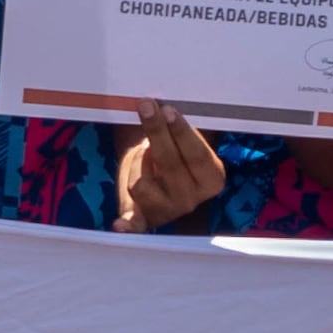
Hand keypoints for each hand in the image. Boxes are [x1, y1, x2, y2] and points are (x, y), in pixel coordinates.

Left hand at [118, 104, 232, 232]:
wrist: (162, 181)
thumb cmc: (176, 154)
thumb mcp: (185, 142)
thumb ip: (179, 130)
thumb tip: (162, 108)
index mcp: (211, 180)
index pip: (196, 155)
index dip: (180, 132)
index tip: (167, 110)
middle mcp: (191, 201)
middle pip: (169, 164)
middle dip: (155, 132)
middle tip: (146, 106)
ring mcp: (167, 212)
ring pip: (141, 182)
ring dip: (137, 160)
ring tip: (144, 152)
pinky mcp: (144, 219)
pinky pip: (135, 224)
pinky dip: (128, 227)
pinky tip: (120, 226)